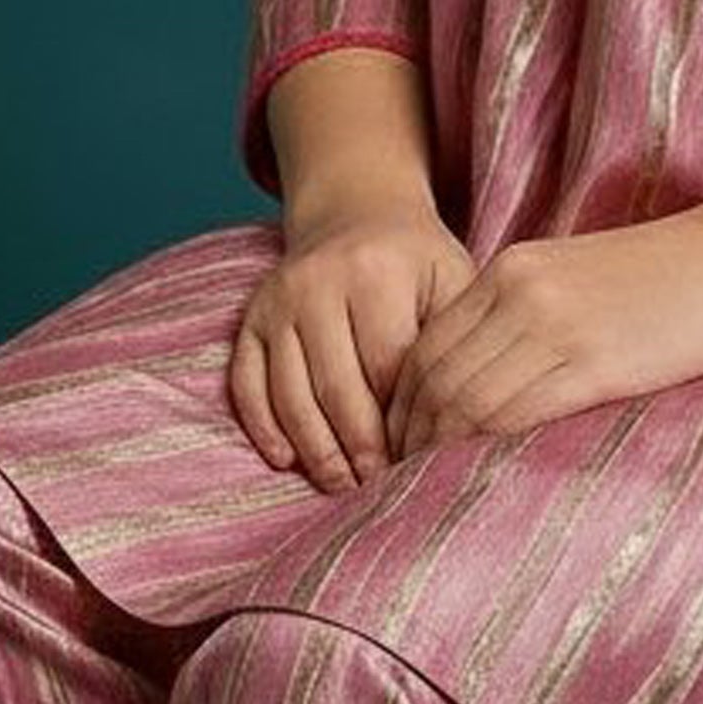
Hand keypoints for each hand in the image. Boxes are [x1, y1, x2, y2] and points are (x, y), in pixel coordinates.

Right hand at [230, 202, 477, 490]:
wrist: (354, 214)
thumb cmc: (415, 263)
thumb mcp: (451, 281)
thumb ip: (453, 342)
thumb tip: (456, 424)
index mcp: (376, 272)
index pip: (388, 367)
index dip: (405, 422)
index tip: (422, 462)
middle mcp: (317, 283)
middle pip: (338, 387)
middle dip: (362, 447)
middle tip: (381, 488)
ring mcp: (277, 302)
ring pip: (290, 393)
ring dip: (316, 450)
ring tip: (344, 485)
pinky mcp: (249, 319)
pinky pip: (246, 384)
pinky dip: (264, 428)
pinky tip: (288, 461)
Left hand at [386, 221, 702, 457]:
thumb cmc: (659, 278)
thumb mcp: (570, 276)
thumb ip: (518, 316)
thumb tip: (477, 380)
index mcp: (509, 272)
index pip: (426, 346)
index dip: (403, 404)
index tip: (403, 444)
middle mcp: (520, 294)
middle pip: (435, 377)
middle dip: (412, 435)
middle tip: (407, 478)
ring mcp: (556, 328)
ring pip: (468, 400)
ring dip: (443, 450)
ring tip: (436, 486)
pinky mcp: (596, 364)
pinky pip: (519, 414)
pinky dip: (489, 449)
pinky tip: (486, 475)